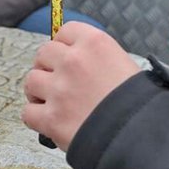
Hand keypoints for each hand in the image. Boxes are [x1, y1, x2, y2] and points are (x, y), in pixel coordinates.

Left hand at [22, 23, 140, 150]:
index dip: (64, 45)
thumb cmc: (140, 104)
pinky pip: (28, 112)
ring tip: (51, 101)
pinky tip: (49, 121)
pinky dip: (36, 118)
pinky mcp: (51, 118)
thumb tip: (82, 63)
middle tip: (58, 80)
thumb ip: (99, 59)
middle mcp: (73, 61)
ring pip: (31, 80)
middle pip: (44, 53)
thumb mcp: (126, 66)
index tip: (67, 55)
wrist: (140, 137)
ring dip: (38, 90)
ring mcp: (59, 89)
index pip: (66, 31)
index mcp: (95, 43)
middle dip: (48, 66)